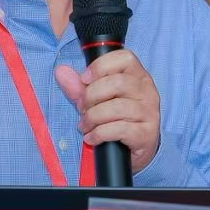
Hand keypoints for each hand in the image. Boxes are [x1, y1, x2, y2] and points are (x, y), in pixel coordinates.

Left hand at [55, 49, 161, 173]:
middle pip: (117, 83)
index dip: (100, 66)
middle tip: (82, 108)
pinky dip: (99, 134)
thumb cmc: (116, 119)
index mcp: (138, 76)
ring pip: (116, 108)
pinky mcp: (146, 134)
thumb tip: (60, 71)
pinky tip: (92, 137)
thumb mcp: (96, 100)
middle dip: (91, 96)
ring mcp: (149, 113)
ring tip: (85, 125)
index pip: (125, 58)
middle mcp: (147, 92)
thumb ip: (78, 86)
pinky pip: (119, 129)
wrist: (133, 151)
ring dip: (93, 117)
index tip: (84, 79)